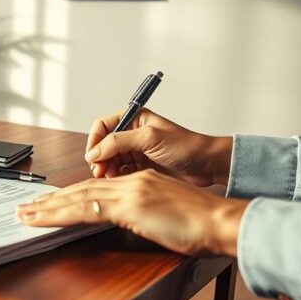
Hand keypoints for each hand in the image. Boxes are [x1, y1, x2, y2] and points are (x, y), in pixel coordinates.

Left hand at [16, 170, 247, 256]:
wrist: (223, 223)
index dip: (70, 195)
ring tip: (24, 214)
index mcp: (141, 182)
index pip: (96, 188)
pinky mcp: (130, 205)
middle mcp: (131, 182)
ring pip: (77, 197)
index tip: (50, 202)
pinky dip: (60, 215)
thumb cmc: (204, 226)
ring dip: (47, 207)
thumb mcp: (167, 216)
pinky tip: (43, 219)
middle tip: (26, 206)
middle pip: (81, 190)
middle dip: (51, 200)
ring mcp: (130, 191)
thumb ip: (145, 215)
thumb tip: (130, 223)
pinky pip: (86, 209)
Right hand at [85, 108, 232, 186]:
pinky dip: (118, 176)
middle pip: (104, 145)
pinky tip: (122, 180)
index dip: (95, 140)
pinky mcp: (141, 167)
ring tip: (111, 176)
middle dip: (100, 157)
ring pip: (111, 160)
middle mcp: (133, 134)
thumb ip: (119, 142)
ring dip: (108, 169)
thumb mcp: (149, 138)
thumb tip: (95, 150)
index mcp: (135, 119)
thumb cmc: (187, 146)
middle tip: (100, 170)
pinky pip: (121, 171)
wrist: (207, 166)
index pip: (103, 126)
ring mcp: (137, 151)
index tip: (92, 155)